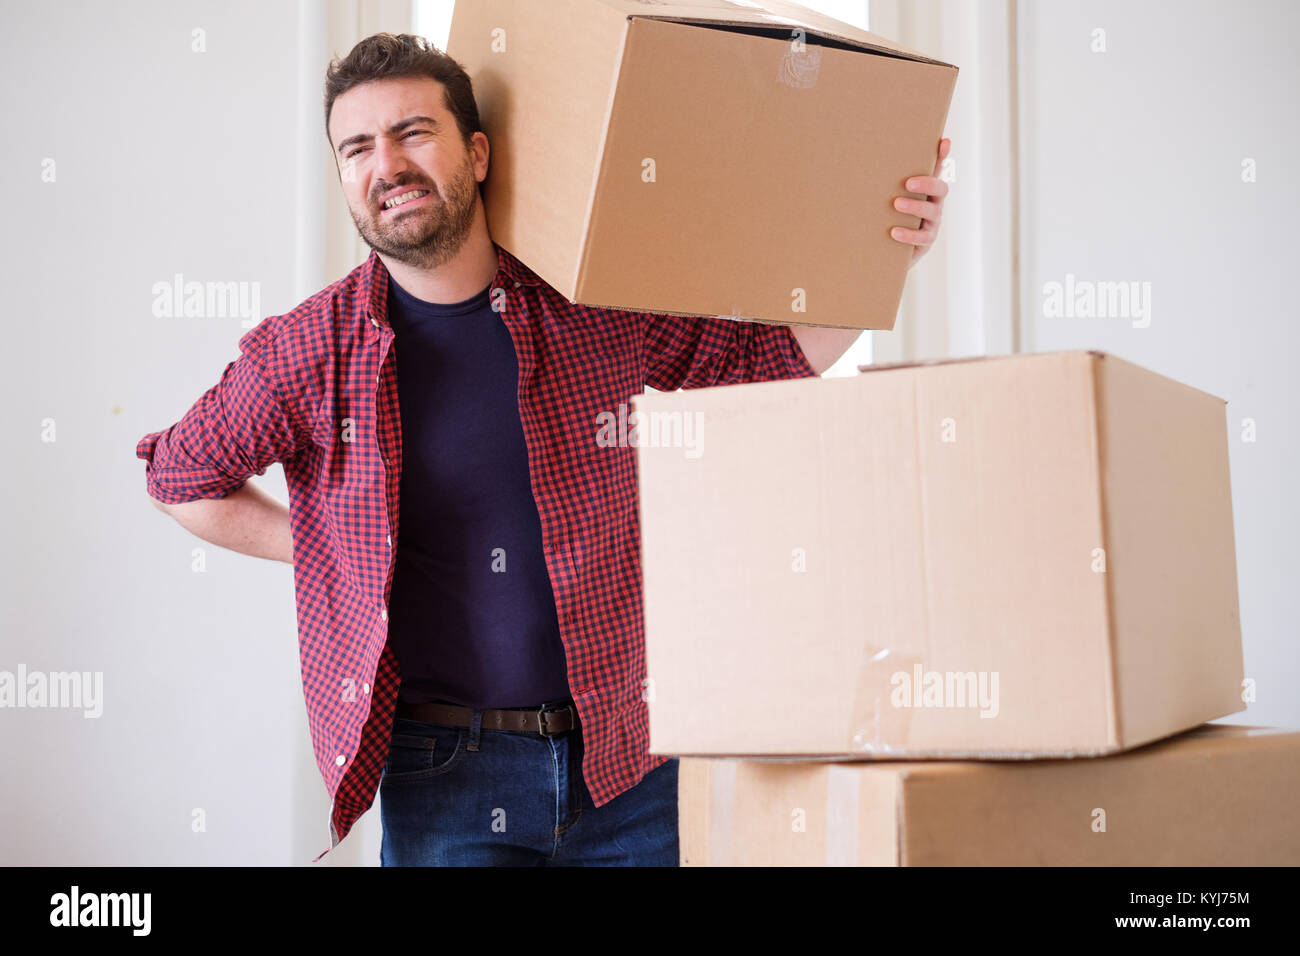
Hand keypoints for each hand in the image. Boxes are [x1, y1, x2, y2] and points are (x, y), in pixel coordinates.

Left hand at [890, 137, 949, 267]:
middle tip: (908, 183)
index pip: (938, 170)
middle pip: (940, 189)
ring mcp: (932, 223)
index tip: (943, 142)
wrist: (889, 249)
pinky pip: (921, 237)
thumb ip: (884, 183)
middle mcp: (934, 203)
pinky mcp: (926, 241)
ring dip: (914, 207)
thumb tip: (863, 160)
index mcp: (927, 190)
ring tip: (896, 204)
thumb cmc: (888, 216)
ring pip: (932, 212)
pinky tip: (893, 232)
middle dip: (926, 184)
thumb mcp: (887, 197)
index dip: (942, 156)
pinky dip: (908, 234)